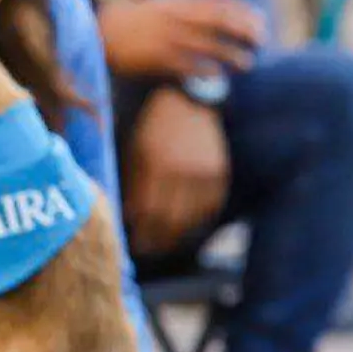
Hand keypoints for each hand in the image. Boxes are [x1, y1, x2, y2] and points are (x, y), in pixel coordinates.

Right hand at [97, 0, 262, 79]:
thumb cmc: (131, 19)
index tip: (258, 21)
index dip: (243, 11)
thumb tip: (217, 11)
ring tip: (247, 63)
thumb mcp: (159, 3)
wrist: (96, 32)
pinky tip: (218, 75)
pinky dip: (205, 70)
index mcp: (176, 1)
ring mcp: (165, 37)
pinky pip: (187, 65)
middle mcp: (174, 17)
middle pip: (219, 20)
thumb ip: (186, 5)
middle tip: (261, 40)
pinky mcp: (155, 58)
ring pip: (208, 44)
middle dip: (244, 29)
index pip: (219, 2)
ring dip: (231, 54)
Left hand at [125, 88, 229, 255]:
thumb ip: (134, 184)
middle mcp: (183, 170)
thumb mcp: (135, 150)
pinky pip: (210, 208)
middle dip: (158, 239)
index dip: (142, 232)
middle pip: (171, 220)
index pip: (149, 211)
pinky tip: (185, 226)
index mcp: (157, 163)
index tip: (135, 245)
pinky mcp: (220, 173)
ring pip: (192, 218)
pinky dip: (197, 220)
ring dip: (177, 234)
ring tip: (164, 243)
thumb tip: (132, 218)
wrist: (191, 101)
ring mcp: (205, 173)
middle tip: (147, 250)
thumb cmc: (154, 126)